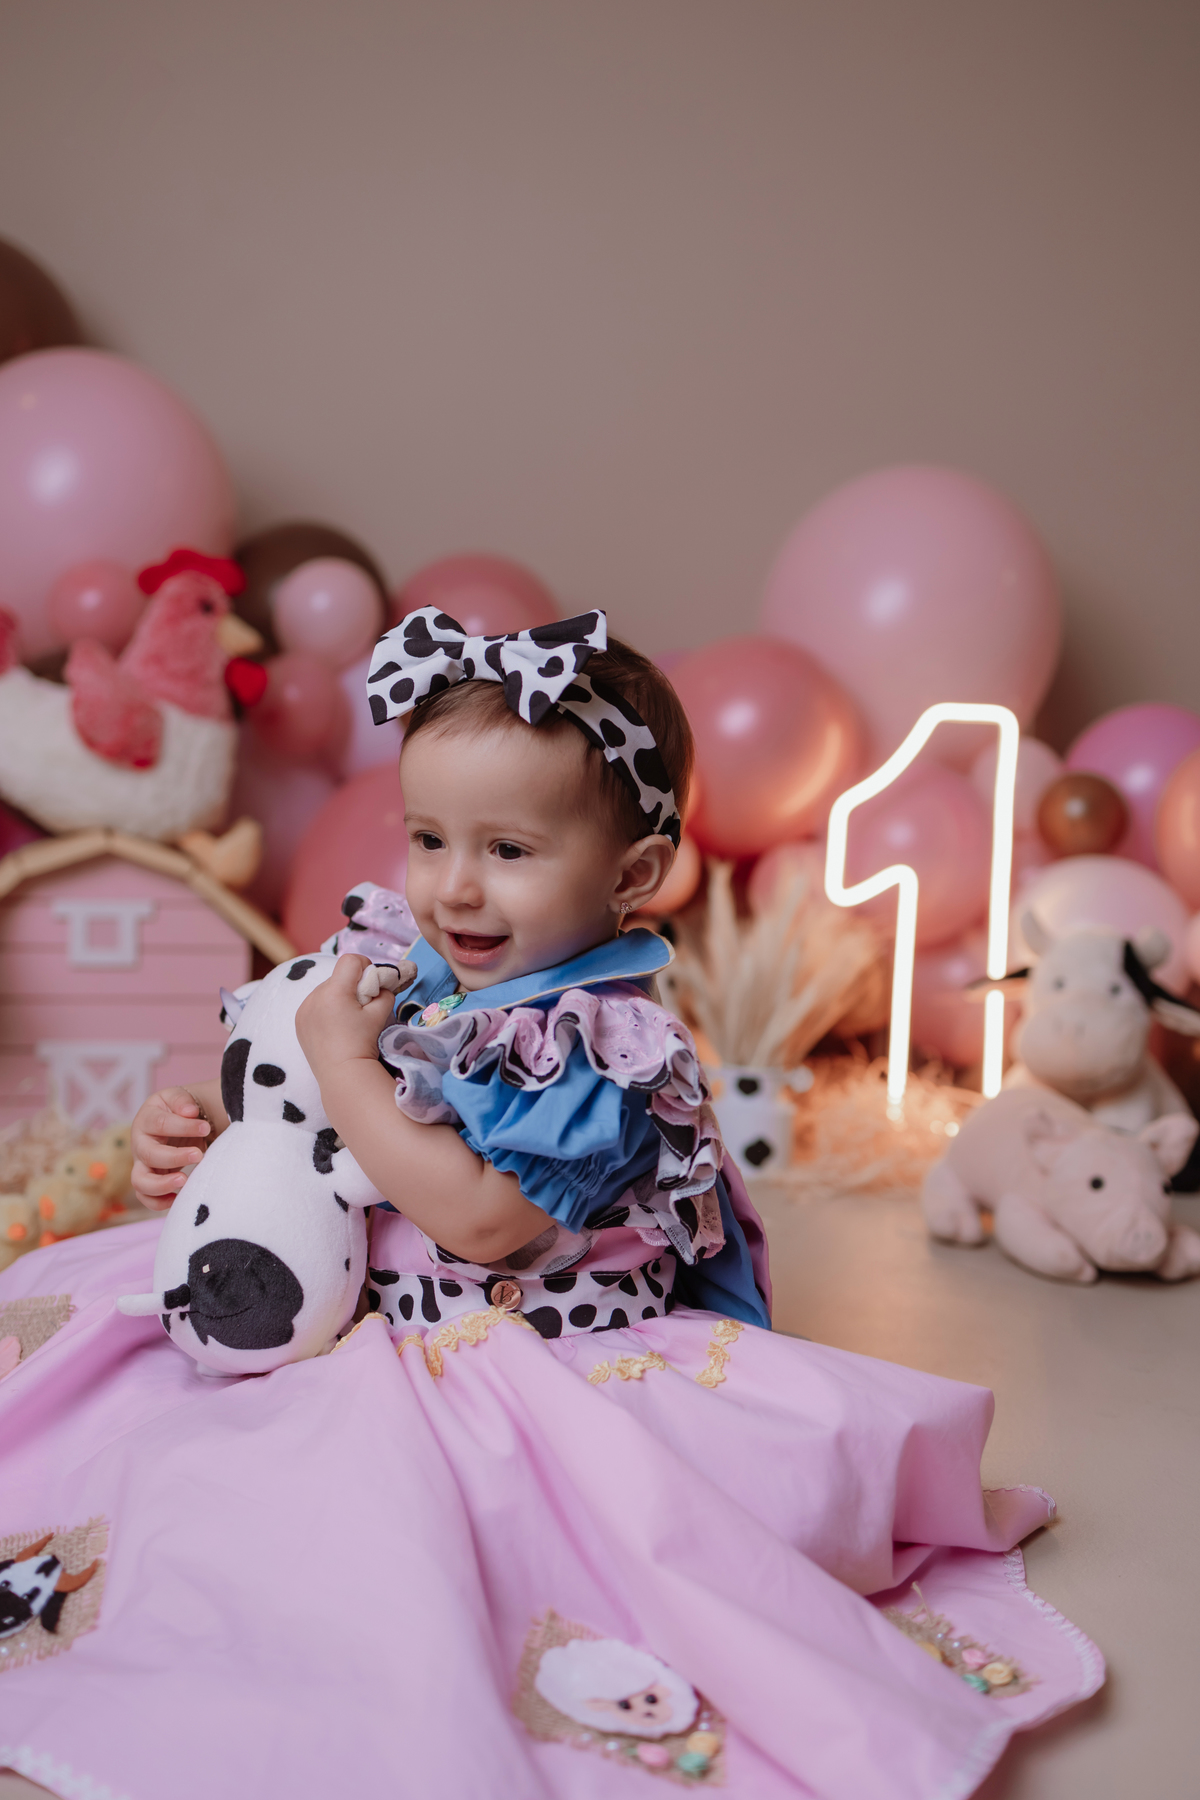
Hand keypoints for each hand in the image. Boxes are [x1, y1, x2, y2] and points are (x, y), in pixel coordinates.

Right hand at [131, 1087, 210, 1209]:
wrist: (179, 1122)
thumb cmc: (180, 1110)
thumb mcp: (180, 1099)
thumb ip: (183, 1102)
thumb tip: (189, 1112)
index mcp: (146, 1119)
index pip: (160, 1124)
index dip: (183, 1127)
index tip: (206, 1127)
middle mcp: (140, 1143)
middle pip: (149, 1154)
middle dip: (175, 1157)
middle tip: (199, 1155)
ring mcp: (141, 1164)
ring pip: (140, 1181)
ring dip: (162, 1184)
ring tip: (185, 1181)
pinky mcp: (148, 1179)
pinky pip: (145, 1197)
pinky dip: (158, 1202)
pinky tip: (177, 1198)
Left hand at [296, 954, 394, 1082]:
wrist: (342, 1073)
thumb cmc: (363, 1043)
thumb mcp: (380, 1014)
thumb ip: (384, 993)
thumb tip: (381, 985)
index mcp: (335, 990)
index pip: (350, 960)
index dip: (365, 967)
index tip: (371, 985)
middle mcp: (315, 995)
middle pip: (338, 977)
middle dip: (351, 985)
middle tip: (361, 1008)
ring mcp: (303, 1008)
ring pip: (325, 990)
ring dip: (337, 997)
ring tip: (345, 1021)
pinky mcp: (298, 1021)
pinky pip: (314, 1004)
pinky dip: (325, 1009)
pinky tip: (332, 1028)